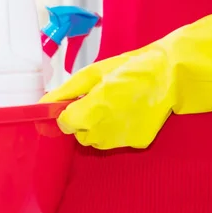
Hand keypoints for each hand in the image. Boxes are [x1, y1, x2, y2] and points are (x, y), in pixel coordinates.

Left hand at [40, 12, 211, 149]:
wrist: (169, 76)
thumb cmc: (129, 69)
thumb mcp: (91, 74)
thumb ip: (64, 93)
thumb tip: (42, 104)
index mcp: (91, 111)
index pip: (64, 124)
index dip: (69, 112)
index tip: (78, 102)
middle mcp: (105, 131)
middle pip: (79, 134)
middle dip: (83, 120)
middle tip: (100, 100)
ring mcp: (122, 140)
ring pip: (96, 141)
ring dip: (99, 127)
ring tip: (116, 106)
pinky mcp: (137, 143)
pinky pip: (116, 141)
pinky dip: (118, 131)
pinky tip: (129, 114)